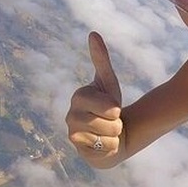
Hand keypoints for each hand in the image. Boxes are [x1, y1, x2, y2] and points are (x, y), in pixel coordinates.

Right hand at [66, 32, 123, 163]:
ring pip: (108, 136)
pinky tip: (105, 144)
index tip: (112, 106)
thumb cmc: (110, 105)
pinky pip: (106, 150)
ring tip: (108, 131)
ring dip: (115, 135)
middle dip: (117, 122)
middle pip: (110, 122)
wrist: (111, 132)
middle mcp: (70, 117)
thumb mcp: (108, 82)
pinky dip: (112, 147)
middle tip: (111, 120)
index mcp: (78, 97)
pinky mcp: (81, 153)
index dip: (116, 107)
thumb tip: (93, 33)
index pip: (109, 105)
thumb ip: (101, 59)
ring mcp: (73, 136)